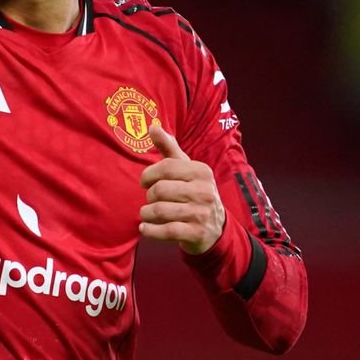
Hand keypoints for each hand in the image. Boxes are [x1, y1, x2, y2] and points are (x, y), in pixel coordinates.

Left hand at [138, 122, 225, 254]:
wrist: (215, 228)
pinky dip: (149, 230)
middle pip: (159, 190)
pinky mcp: (196, 233)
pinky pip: (165, 231)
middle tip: (152, 200)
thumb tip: (152, 126)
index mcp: (202, 171)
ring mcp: (201, 214)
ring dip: (146, 213)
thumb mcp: (185, 168)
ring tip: (148, 214)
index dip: (148, 174)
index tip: (145, 182)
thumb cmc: (193, 192)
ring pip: (159, 210)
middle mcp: (205, 191)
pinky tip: (145, 228)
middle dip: (149, 196)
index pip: (166, 167)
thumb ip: (169, 147)